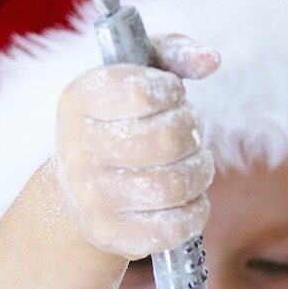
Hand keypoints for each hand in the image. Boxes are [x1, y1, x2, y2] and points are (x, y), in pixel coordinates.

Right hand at [55, 33, 219, 258]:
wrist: (75, 198)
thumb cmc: (117, 126)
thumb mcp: (132, 78)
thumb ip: (171, 53)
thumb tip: (211, 59)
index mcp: (79, 100)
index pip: (142, 92)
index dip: (171, 93)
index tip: (170, 96)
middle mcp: (78, 150)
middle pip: (167, 140)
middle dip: (192, 132)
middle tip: (189, 133)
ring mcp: (93, 198)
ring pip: (175, 185)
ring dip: (200, 172)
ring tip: (194, 164)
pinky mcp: (113, 235)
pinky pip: (175, 227)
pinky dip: (195, 210)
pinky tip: (188, 198)